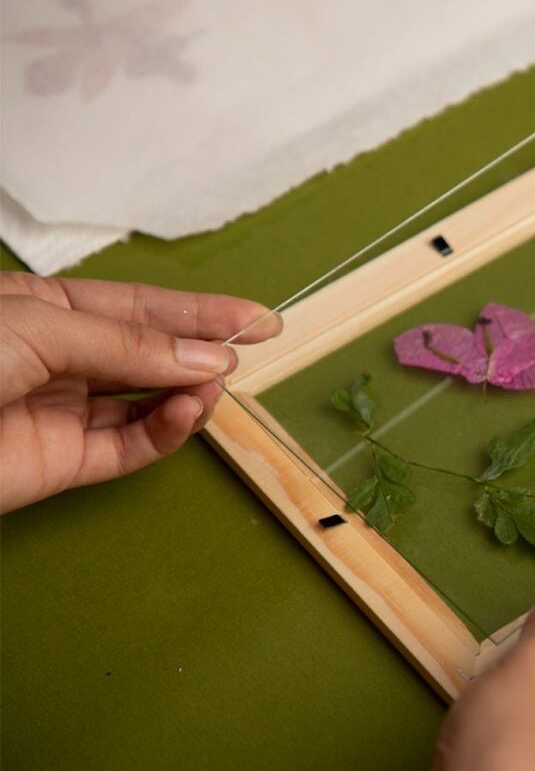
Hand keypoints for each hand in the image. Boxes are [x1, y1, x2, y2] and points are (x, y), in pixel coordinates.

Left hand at [0, 272, 280, 511]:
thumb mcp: (41, 327)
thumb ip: (129, 346)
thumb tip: (206, 359)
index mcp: (44, 311)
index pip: (141, 307)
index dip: (201, 310)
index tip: (256, 318)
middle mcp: (59, 359)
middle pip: (151, 352)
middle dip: (203, 350)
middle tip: (254, 349)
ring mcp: (63, 412)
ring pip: (148, 401)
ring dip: (189, 392)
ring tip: (216, 383)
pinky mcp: (62, 464)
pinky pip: (131, 446)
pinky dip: (167, 431)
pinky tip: (187, 412)